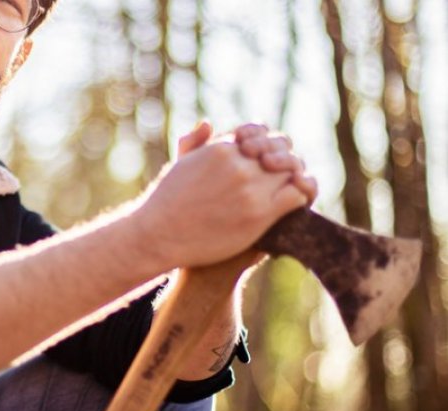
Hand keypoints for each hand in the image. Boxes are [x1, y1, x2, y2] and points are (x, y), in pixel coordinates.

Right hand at [133, 121, 308, 268]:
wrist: (159, 236)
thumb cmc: (165, 203)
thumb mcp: (178, 165)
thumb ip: (194, 143)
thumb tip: (208, 123)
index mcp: (221, 148)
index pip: (259, 133)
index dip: (267, 143)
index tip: (267, 157)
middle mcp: (238, 163)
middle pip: (280, 149)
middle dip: (284, 158)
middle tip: (286, 173)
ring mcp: (250, 187)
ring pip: (292, 170)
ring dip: (295, 176)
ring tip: (293, 188)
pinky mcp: (259, 212)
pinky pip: (296, 194)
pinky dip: (302, 195)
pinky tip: (297, 203)